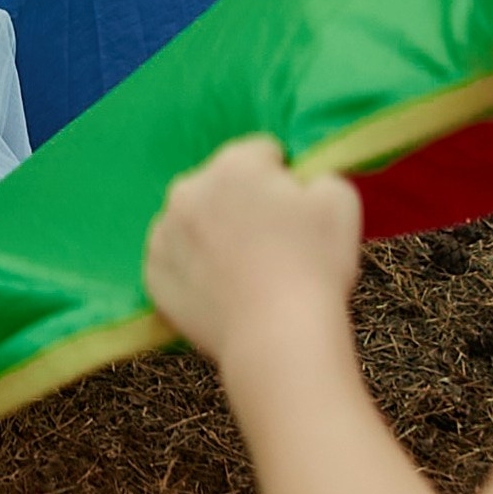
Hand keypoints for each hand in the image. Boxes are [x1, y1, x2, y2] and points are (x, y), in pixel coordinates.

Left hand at [145, 136, 360, 368]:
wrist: (277, 338)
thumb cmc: (315, 266)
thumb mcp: (339, 202)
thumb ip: (319, 176)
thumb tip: (303, 182)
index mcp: (233, 164)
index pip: (262, 154)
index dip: (284, 181)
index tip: (297, 213)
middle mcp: (188, 190)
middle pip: (221, 186)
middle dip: (243, 204)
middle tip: (271, 244)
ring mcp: (164, 234)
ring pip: (193, 222)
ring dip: (213, 234)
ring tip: (244, 272)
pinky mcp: (153, 275)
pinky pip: (176, 260)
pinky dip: (194, 269)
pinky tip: (221, 291)